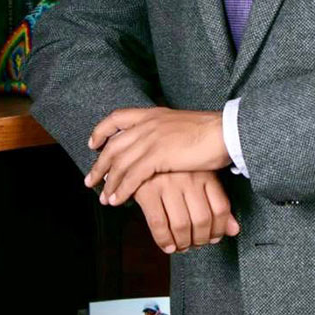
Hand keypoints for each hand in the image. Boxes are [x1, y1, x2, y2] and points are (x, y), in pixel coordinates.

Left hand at [85, 107, 231, 205]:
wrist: (224, 132)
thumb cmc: (210, 131)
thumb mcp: (181, 125)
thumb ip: (166, 131)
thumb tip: (160, 144)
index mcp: (153, 114)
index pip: (118, 117)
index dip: (102, 130)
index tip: (94, 144)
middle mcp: (148, 124)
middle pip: (114, 145)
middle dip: (99, 165)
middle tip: (90, 180)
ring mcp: (152, 139)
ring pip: (120, 163)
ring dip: (108, 182)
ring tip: (103, 198)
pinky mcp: (158, 156)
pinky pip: (132, 176)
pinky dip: (121, 189)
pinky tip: (117, 200)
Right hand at [134, 171, 239, 253]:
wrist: (143, 152)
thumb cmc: (176, 169)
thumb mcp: (201, 178)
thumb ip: (217, 203)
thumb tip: (234, 230)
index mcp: (205, 173)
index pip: (220, 208)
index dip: (220, 229)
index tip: (214, 237)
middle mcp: (188, 178)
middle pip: (202, 219)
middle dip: (200, 239)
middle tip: (197, 244)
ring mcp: (167, 183)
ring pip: (181, 224)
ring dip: (183, 243)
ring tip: (182, 246)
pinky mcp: (147, 190)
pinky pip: (158, 223)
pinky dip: (164, 240)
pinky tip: (168, 245)